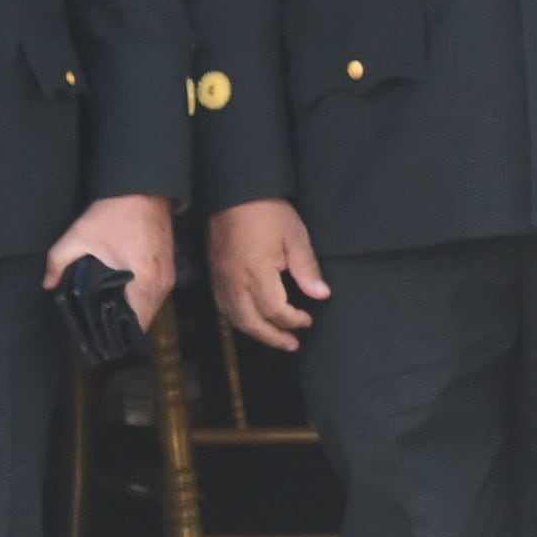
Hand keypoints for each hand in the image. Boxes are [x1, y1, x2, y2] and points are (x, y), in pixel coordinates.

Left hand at [44, 192, 173, 333]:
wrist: (144, 188)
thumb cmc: (113, 213)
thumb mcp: (79, 235)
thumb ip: (58, 261)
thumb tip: (47, 285)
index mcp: (144, 281)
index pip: (136, 324)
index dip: (117, 336)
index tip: (99, 340)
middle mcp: (162, 283)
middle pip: (145, 320)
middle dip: (123, 328)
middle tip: (98, 332)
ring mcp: (169, 275)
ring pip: (152, 308)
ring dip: (133, 315)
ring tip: (107, 318)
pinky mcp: (170, 267)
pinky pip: (155, 295)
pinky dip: (141, 301)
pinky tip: (121, 298)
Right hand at [209, 197, 327, 351]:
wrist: (235, 192)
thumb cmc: (268, 212)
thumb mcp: (295, 236)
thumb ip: (307, 269)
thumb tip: (321, 295)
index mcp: (257, 273)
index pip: (275, 310)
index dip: (293, 320)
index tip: (308, 319)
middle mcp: (235, 281)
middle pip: (251, 322)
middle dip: (273, 337)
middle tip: (292, 344)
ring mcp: (222, 279)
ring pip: (235, 318)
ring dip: (255, 332)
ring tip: (274, 338)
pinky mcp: (215, 274)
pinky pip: (223, 306)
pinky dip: (239, 319)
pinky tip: (251, 321)